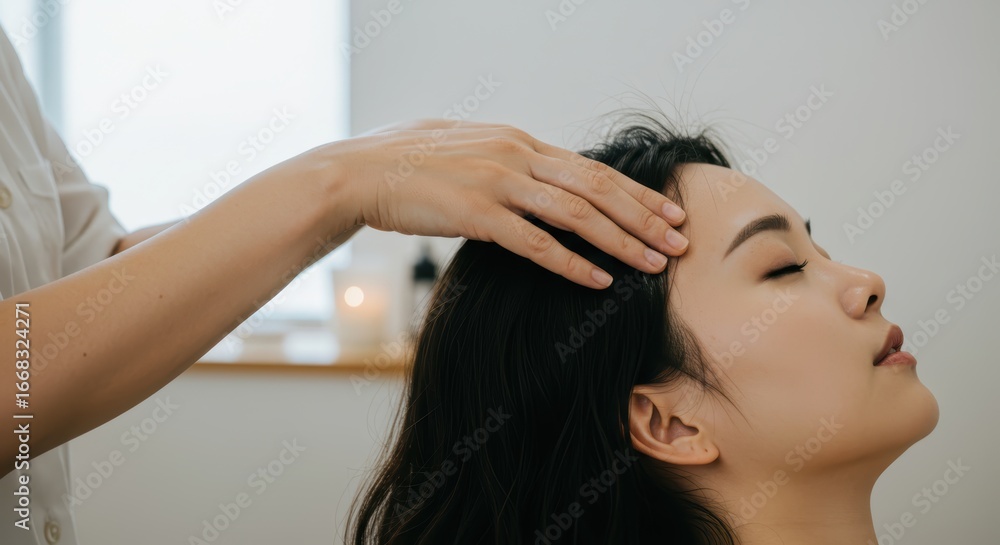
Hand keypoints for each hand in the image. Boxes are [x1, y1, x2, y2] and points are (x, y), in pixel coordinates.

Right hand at [332, 119, 688, 288]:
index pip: (591, 167)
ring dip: (622, 241)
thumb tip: (528, 166)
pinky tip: (598, 282)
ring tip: (654, 265)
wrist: (359, 173)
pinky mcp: (476, 215)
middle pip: (597, 188)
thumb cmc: (406, 162)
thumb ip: (502, 157)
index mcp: (517, 141)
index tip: (667, 211)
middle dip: (644, 217)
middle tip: (680, 241)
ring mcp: (498, 184)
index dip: (635, 192)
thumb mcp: (463, 146)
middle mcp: (517, 156)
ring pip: (577, 214)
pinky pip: (535, 244)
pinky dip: (572, 263)